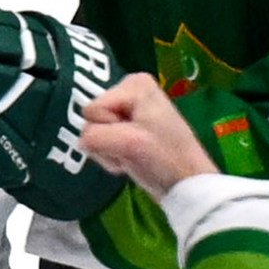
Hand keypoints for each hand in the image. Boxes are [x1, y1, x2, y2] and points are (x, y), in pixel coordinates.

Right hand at [77, 74, 216, 194]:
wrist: (186, 184)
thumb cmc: (164, 158)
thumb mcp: (128, 143)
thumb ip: (94, 137)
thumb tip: (82, 142)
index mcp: (134, 84)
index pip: (93, 109)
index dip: (109, 130)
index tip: (134, 139)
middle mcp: (129, 89)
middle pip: (91, 119)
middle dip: (108, 141)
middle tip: (132, 150)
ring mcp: (127, 109)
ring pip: (93, 133)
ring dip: (110, 151)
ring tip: (133, 155)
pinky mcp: (126, 128)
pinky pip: (100, 142)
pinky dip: (112, 155)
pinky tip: (131, 159)